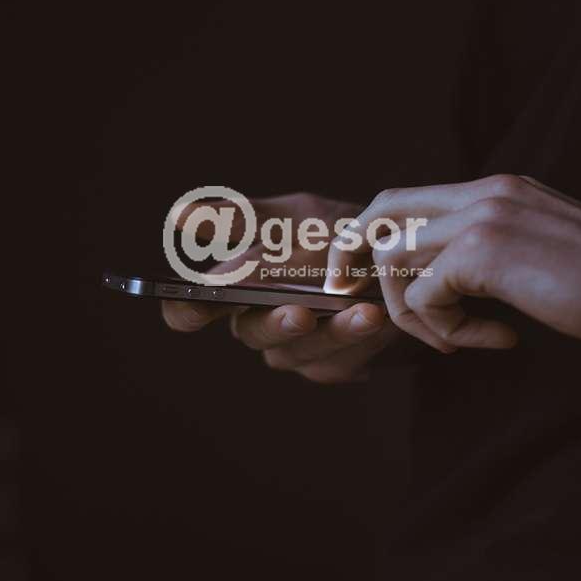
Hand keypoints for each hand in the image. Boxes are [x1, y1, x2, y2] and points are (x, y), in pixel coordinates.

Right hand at [161, 192, 399, 383]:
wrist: (402, 261)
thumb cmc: (336, 233)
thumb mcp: (295, 217)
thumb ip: (242, 219)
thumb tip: (179, 215)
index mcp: (236, 285)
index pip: (189, 309)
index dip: (186, 312)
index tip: (199, 304)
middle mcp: (256, 321)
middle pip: (251, 333)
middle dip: (278, 323)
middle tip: (303, 312)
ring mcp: (292, 348)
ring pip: (299, 352)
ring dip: (334, 333)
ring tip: (367, 311)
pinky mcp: (329, 366)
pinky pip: (338, 363)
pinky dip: (362, 342)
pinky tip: (383, 322)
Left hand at [325, 175, 580, 353]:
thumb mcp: (542, 250)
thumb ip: (492, 250)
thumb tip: (440, 279)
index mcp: (498, 188)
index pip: (405, 197)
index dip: (372, 236)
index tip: (363, 278)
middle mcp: (484, 192)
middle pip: (381, 212)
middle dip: (357, 260)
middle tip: (360, 305)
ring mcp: (484, 217)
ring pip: (396, 258)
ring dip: (414, 312)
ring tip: (458, 339)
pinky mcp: (486, 253)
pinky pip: (425, 295)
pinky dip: (445, 331)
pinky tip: (494, 340)